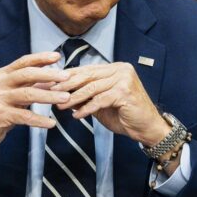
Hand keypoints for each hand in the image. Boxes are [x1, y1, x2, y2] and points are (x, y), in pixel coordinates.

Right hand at [0, 52, 71, 153]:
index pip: (23, 62)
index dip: (40, 58)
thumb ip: (29, 86)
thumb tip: (52, 80)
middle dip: (48, 74)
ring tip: (65, 98)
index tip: (57, 56)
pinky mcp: (0, 115)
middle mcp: (0, 84)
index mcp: (3, 75)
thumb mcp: (11, 93)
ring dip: (49, 96)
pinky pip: (24, 116)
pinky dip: (39, 120)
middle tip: (66, 77)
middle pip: (26, 74)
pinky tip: (51, 123)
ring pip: (28, 94)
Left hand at [52, 62, 170, 145]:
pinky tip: (77, 115)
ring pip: (91, 87)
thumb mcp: (99, 103)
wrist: (147, 128)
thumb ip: (84, 95)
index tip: (49, 83)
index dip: (66, 77)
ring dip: (73, 98)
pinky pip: (100, 100)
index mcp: (114, 68)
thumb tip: (59, 92)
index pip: (85, 70)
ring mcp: (124, 79)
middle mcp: (120, 69)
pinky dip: (87, 108)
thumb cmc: (124, 115)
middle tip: (49, 92)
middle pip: (87, 76)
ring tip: (60, 105)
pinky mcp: (125, 92)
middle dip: (66, 85)